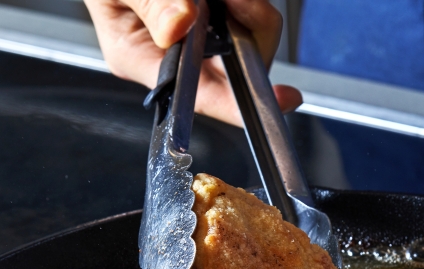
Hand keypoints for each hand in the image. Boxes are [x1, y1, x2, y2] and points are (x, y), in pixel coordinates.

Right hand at [84, 0, 302, 125]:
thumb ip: (148, 4)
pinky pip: (245, 12)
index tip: (281, 100)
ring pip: (249, 32)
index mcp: (141, 59)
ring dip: (246, 8)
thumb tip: (181, 24)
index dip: (241, 104)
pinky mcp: (213, 13)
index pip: (200, 95)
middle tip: (241, 3)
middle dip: (252, 32)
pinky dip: (242, 2)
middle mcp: (175, 55)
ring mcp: (197, 33)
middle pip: (238, 65)